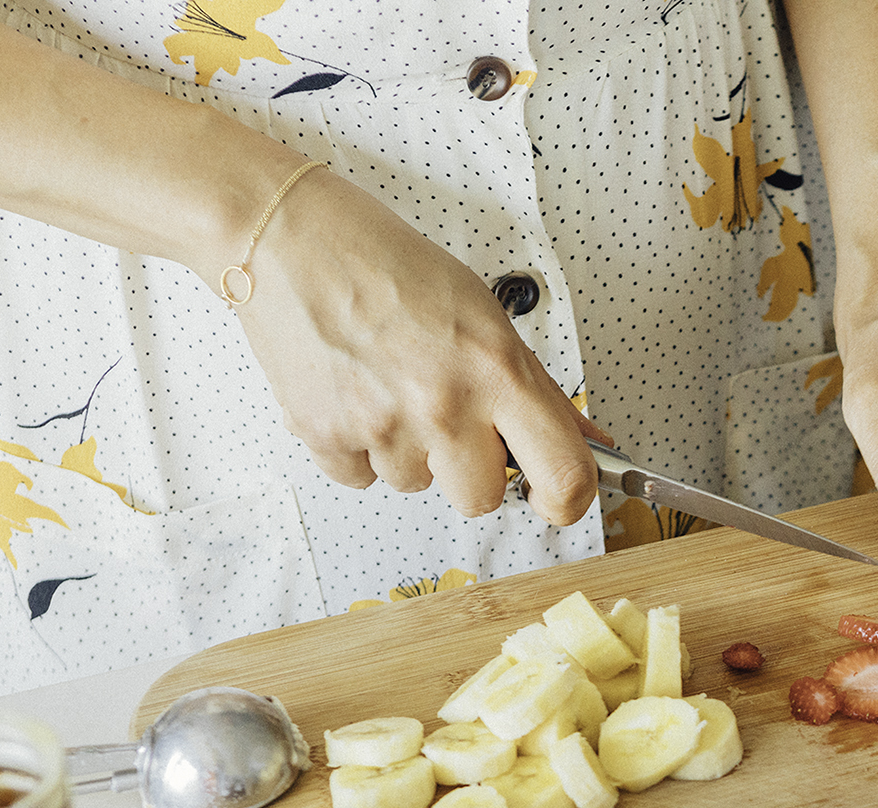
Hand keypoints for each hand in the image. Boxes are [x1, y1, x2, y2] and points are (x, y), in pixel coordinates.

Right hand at [232, 169, 599, 525]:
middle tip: (452, 416)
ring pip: (418, 485)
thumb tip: (586, 439)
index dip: (566, 499)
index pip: (563, 476)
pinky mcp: (326, 437)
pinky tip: (358, 394)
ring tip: (392, 386)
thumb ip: (535, 388)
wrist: (292, 239)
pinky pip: (362, 478)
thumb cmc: (389, 266)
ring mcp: (382, 426)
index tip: (556, 495)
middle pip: (482, 498)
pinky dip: (361, 448)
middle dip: (473, 469)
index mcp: (496, 371)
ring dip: (412, 451)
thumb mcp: (484, 316)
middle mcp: (443, 404)